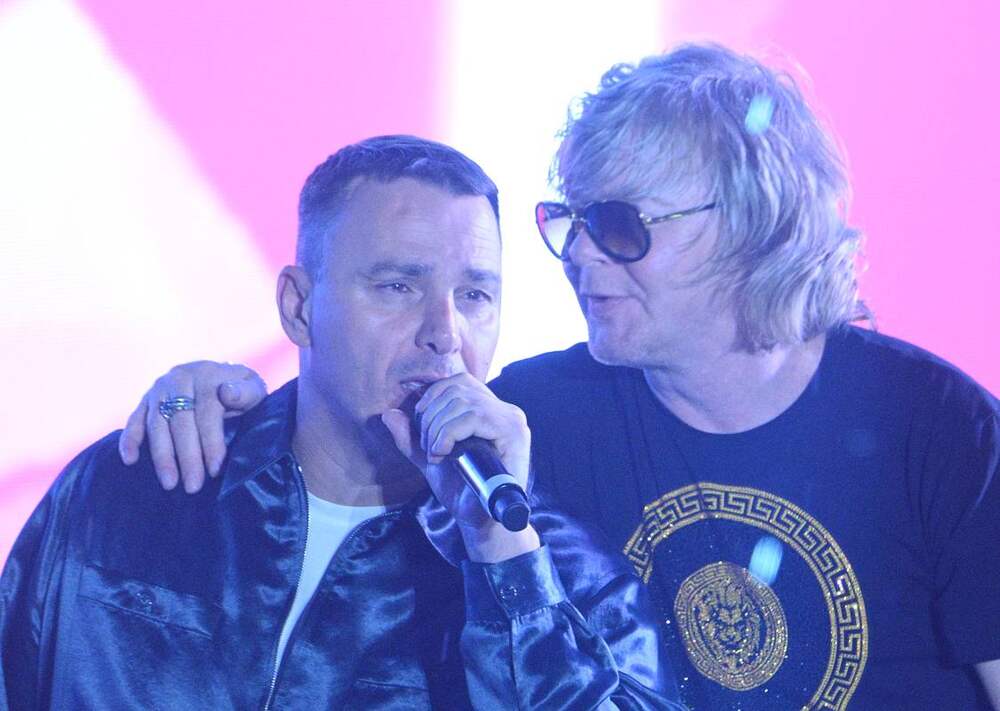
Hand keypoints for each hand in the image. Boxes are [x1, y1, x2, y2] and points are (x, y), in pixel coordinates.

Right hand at [118, 361, 267, 492]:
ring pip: (157, 424)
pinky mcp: (146, 399)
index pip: (207, 411)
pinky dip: (129, 439)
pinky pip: (134, 420)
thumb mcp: (253, 388)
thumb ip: (245, 392)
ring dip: (161, 456)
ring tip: (169, 484)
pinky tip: (130, 460)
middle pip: (180, 421)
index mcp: (208, 374)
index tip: (215, 469)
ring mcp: (159, 388)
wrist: (222, 378)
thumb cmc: (242, 391)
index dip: (211, 441)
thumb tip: (227, 392)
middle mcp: (180, 377)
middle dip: (187, 456)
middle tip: (193, 486)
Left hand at [381, 373, 538, 562]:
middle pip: (456, 391)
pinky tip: (443, 453)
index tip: (422, 428)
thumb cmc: (460, 490)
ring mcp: (512, 420)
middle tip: (428, 448)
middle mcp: (504, 410)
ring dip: (438, 428)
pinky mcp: (514, 432)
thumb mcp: (429, 458)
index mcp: (489, 410)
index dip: (433, 397)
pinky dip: (448, 433)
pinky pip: (473, 417)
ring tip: (436, 454)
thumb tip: (389, 413)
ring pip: (463, 403)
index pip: (458, 382)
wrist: (479, 520)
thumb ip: (410, 438)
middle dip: (431, 418)